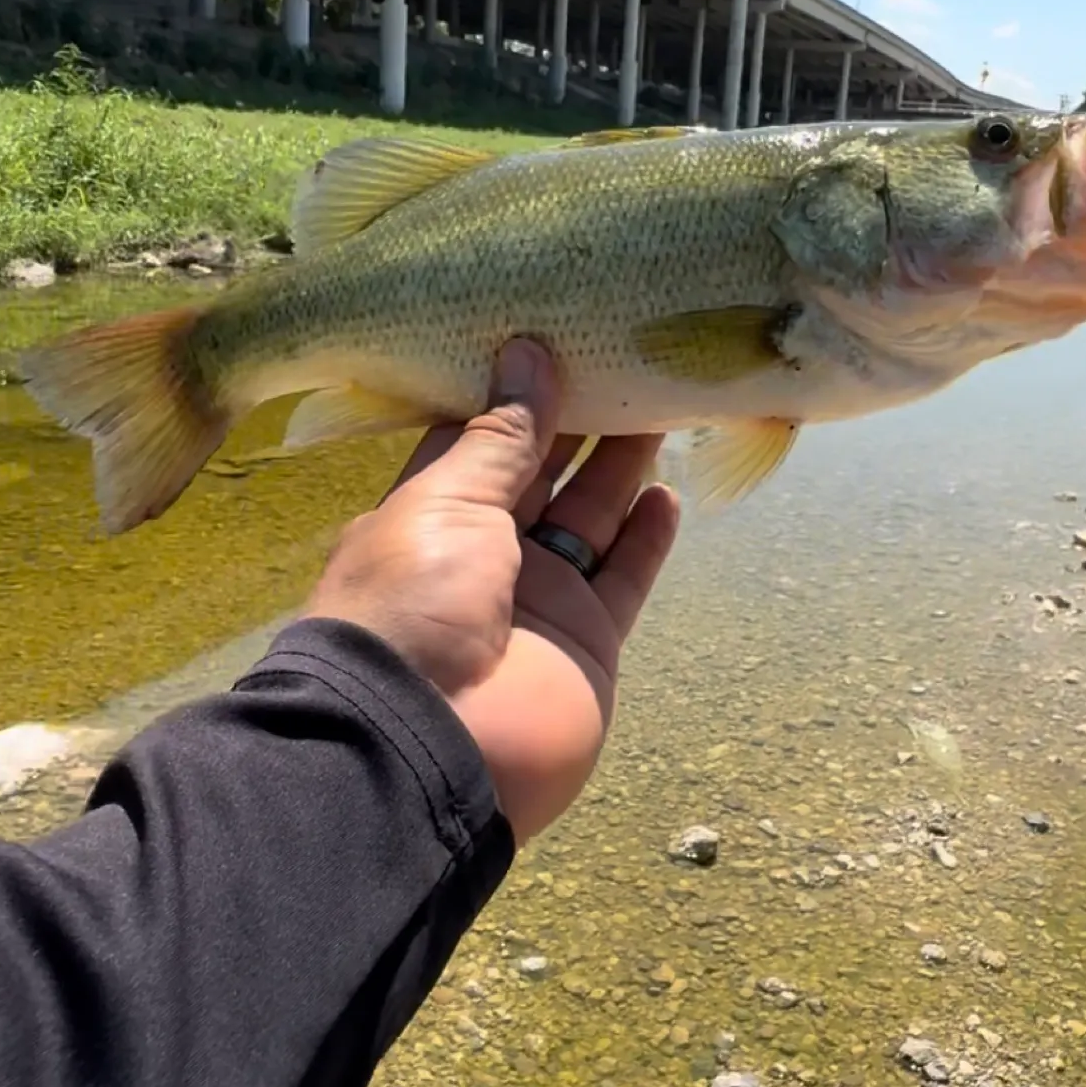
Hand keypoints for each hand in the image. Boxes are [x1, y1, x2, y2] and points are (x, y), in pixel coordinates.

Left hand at [301, 339, 679, 843]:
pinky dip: (647, 537)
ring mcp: (540, 598)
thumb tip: (527, 354)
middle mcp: (485, 551)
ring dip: (622, 467)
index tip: (561, 337)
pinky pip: (624, 576)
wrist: (429, 749)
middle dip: (581, 421)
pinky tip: (670, 492)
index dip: (519, 394)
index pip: (480, 440)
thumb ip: (500, 436)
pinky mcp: (588, 640)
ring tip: (661, 404)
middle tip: (628, 360)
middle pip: (544, 473)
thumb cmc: (415, 604)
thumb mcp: (447, 503)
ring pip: (591, 516)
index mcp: (432, 513)